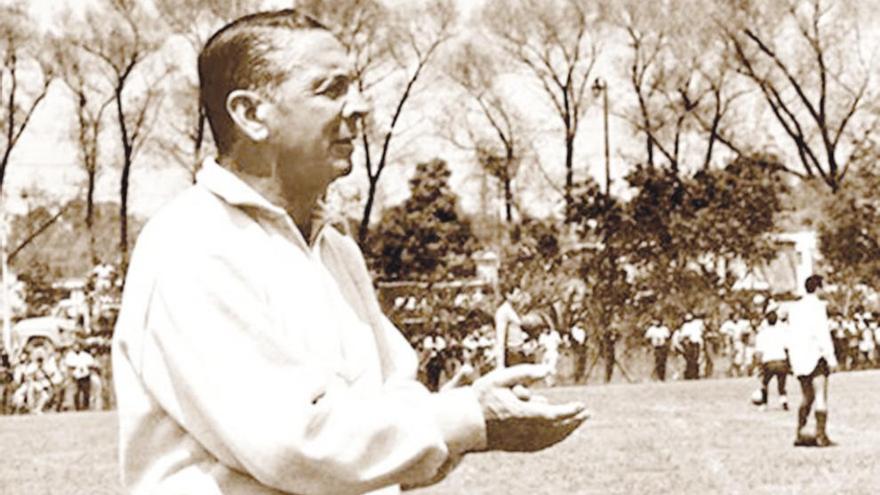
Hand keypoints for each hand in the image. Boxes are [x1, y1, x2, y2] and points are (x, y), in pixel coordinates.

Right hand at [472, 364, 588, 452]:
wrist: (464, 423)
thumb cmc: (480, 398)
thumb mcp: (500, 378)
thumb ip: (525, 372)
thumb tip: (547, 370)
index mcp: (522, 414)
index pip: (554, 415)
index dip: (570, 411)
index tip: (581, 405)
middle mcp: (524, 431)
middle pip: (556, 429)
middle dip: (573, 421)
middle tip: (586, 414)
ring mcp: (520, 441)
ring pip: (550, 439)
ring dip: (565, 431)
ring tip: (576, 423)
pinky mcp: (516, 446)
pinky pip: (541, 445)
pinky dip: (553, 439)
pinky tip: (557, 434)